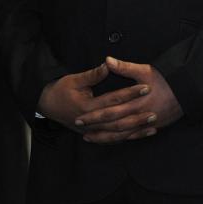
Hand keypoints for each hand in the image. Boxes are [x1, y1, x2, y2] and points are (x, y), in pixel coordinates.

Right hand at [37, 62, 152, 139]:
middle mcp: (91, 122)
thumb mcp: (74, 80)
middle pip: (118, 120)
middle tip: (155, 109)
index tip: (146, 87)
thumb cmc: (60, 91)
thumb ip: (92, 74)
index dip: (130, 93)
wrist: (47, 107)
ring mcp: (93, 131)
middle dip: (137, 115)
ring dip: (136, 129)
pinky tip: (143, 133)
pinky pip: (115, 138)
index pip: (113, 99)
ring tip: (153, 123)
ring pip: (118, 133)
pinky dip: (130, 137)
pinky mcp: (95, 135)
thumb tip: (108, 65)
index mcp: (86, 107)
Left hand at [75, 57, 183, 143]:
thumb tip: (106, 60)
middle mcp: (140, 115)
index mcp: (135, 102)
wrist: (189, 91)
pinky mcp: (155, 127)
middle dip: (96, 127)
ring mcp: (148, 124)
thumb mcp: (145, 70)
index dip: (94, 115)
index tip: (80, 116)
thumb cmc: (166, 79)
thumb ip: (124, 67)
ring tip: (91, 138)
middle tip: (80, 127)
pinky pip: (135, 136)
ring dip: (106, 137)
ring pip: (123, 134)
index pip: (109, 111)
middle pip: (114, 125)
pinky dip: (122, 139)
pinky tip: (113, 139)